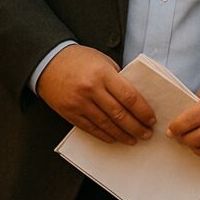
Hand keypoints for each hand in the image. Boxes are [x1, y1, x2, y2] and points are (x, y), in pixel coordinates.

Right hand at [37, 44, 155, 144]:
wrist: (48, 62)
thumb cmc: (79, 59)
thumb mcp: (102, 61)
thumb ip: (117, 78)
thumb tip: (133, 98)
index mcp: (103, 73)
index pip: (129, 96)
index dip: (142, 111)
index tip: (151, 119)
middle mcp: (91, 89)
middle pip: (119, 113)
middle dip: (136, 126)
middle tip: (147, 133)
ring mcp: (79, 103)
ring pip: (106, 124)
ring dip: (122, 134)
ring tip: (134, 139)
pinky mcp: (69, 113)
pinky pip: (90, 128)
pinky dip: (104, 135)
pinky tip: (114, 138)